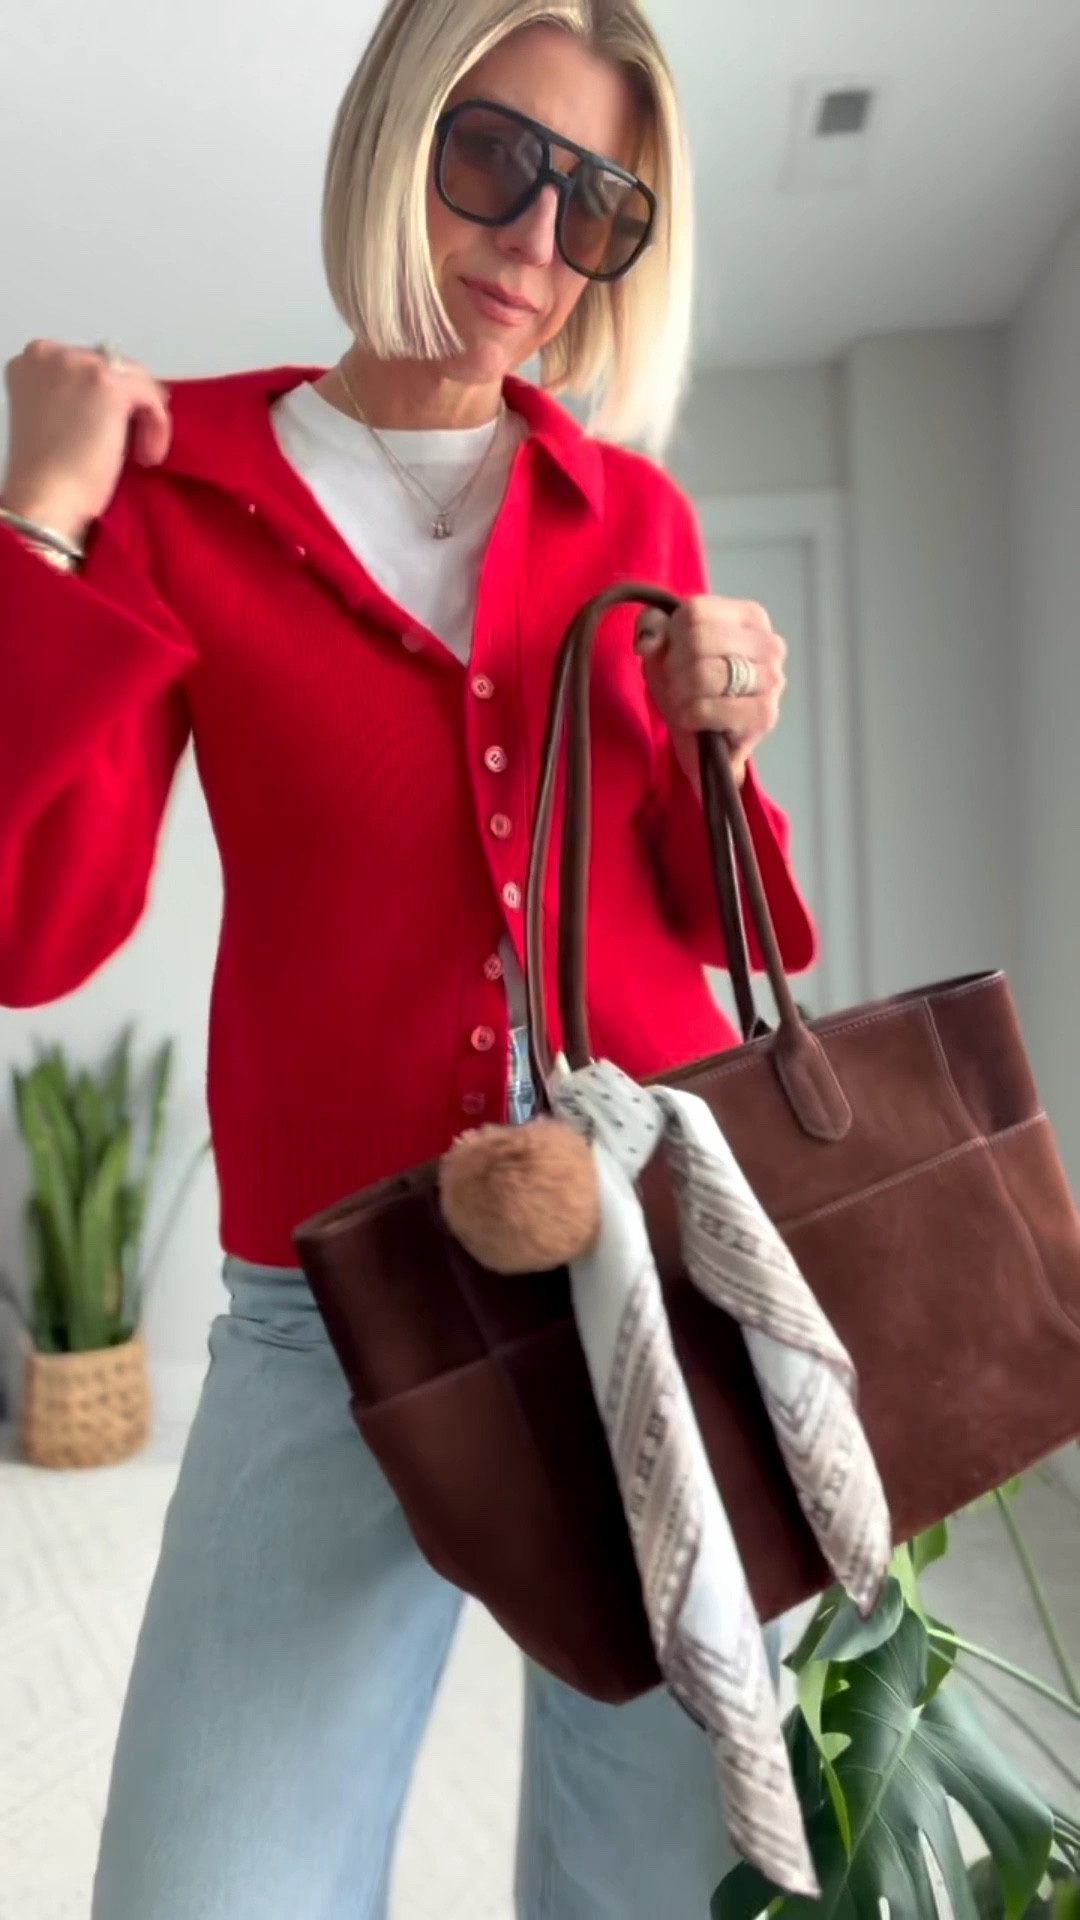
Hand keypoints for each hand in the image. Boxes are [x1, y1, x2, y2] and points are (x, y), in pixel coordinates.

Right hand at [1, 340, 171, 543]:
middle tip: (134, 443)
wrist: (44, 500)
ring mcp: (81, 364)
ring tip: (141, 454)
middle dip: (127, 404)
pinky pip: (150, 396)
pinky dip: (157, 426)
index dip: (104, 398)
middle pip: (111, 366)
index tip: (112, 427)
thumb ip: (74, 399)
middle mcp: (52, 353)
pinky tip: (148, 456)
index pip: (85, 365)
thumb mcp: (52, 420)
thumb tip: (117, 401)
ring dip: (144, 416)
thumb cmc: (45, 476)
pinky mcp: (109, 385)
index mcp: (33, 360)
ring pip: (135, 379)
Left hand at [635, 595, 786, 789]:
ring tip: (685, 701)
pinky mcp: (764, 714)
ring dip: (680, 692)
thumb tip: (647, 642)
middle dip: (675, 666)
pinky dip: (689, 715)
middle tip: (678, 682)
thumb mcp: (663, 644)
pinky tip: (694, 720)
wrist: (703, 734)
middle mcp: (769, 643)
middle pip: (699, 639)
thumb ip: (651, 626)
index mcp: (750, 616)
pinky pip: (707, 708)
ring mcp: (771, 679)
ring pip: (704, 673)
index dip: (672, 636)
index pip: (696, 611)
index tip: (675, 653)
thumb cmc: (688, 682)